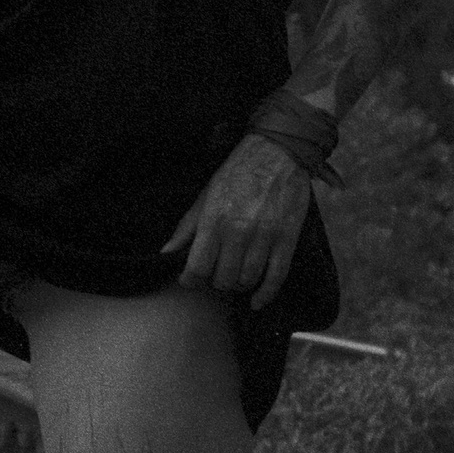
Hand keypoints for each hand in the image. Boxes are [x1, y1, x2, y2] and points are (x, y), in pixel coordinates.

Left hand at [161, 135, 310, 306]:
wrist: (278, 152)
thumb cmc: (238, 173)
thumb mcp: (206, 195)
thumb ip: (186, 227)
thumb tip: (166, 252)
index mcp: (215, 220)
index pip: (197, 268)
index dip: (190, 280)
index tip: (190, 279)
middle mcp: (239, 232)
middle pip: (222, 279)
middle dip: (215, 281)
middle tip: (215, 272)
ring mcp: (265, 237)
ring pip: (246, 280)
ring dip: (237, 284)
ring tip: (234, 275)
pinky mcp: (287, 239)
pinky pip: (276, 277)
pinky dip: (265, 295)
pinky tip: (256, 301)